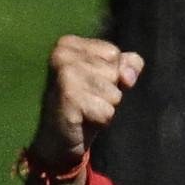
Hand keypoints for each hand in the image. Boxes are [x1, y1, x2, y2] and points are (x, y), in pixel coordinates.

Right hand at [32, 36, 144, 170]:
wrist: (56, 140)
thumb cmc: (82, 106)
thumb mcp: (106, 80)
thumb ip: (125, 66)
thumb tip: (129, 75)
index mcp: (69, 44)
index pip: (114, 53)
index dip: (112, 75)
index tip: (90, 86)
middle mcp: (63, 53)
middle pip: (114, 72)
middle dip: (108, 92)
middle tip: (86, 101)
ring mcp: (64, 74)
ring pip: (113, 92)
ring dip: (105, 107)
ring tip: (85, 110)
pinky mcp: (69, 97)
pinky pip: (107, 111)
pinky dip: (100, 120)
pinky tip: (82, 120)